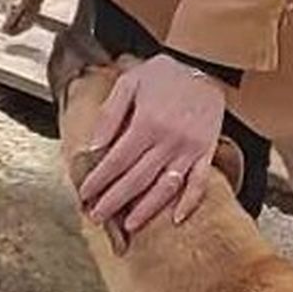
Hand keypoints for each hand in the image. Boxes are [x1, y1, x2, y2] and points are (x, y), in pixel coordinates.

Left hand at [80, 54, 225, 233]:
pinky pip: (200, 182)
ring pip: (165, 187)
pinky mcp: (207, 152)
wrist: (205, 65)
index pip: (116, 160)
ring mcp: (190, 148)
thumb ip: (110, 114)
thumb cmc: (164, 74)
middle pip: (136, 179)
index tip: (85, 193)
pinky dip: (190, 202)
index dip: (99, 180)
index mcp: (147, 122)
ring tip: (128, 225)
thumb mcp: (130, 82)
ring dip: (146, 209)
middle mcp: (169, 139)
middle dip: (114, 200)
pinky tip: (177, 218)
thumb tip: (94, 146)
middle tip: (97, 216)